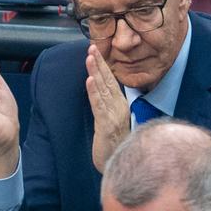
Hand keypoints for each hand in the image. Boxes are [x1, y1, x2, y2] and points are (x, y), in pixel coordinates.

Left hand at [84, 45, 130, 173]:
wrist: (118, 164)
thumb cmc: (115, 145)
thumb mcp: (112, 121)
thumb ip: (108, 106)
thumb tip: (100, 91)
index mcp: (120, 105)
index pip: (111, 81)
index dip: (103, 66)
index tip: (95, 51)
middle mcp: (119, 107)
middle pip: (108, 81)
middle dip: (99, 63)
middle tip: (91, 47)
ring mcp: (114, 115)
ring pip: (103, 90)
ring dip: (96, 72)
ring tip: (89, 58)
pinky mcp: (106, 125)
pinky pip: (99, 105)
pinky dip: (94, 92)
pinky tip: (90, 80)